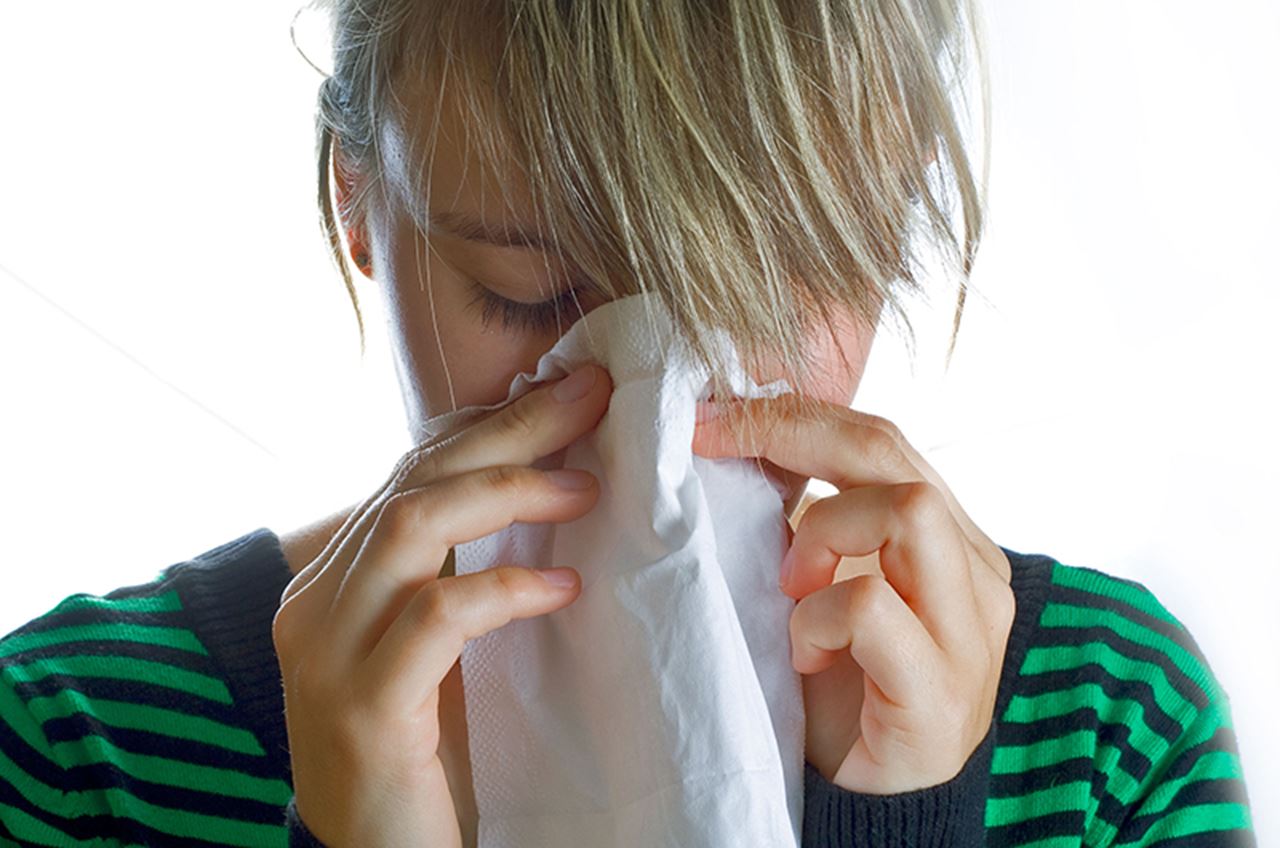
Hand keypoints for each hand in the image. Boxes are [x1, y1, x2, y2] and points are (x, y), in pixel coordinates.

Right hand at [272, 364, 612, 846]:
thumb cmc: (421, 754)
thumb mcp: (433, 650)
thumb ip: (452, 574)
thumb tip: (540, 490)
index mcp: (334, 583)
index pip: (406, 474)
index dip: (485, 426)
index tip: (564, 394)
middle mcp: (316, 605)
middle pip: (414, 481)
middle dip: (508, 431)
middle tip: (589, 397)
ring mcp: (329, 654)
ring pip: (412, 526)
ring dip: (508, 492)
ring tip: (586, 487)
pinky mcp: (363, 708)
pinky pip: (437, 618)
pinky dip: (504, 590)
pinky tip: (564, 590)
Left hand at [691, 396, 1015, 793]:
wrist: (864, 797)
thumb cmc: (835, 686)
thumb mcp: (818, 584)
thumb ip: (808, 521)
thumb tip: (736, 439)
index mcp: (947, 538)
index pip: (879, 438)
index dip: (792, 413)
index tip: (710, 411)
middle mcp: (974, 572)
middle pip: (891, 453)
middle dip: (789, 434)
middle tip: (710, 444)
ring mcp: (970, 631)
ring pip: (906, 510)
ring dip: (821, 532)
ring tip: (789, 587)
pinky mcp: (943, 692)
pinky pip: (873, 608)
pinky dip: (820, 618)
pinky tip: (804, 651)